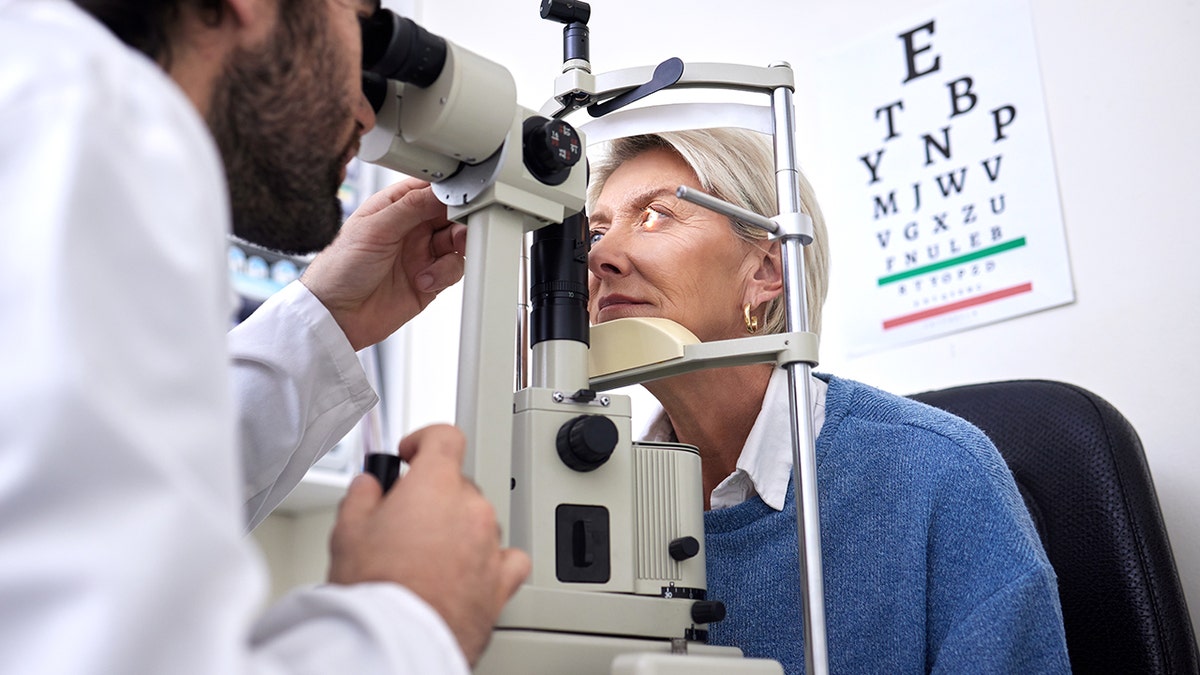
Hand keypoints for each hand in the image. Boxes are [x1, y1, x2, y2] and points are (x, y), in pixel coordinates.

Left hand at [301, 179, 467, 350]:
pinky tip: (423, 280)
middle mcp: (411, 228)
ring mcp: (421, 254)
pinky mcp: (430, 279)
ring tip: (440, 258)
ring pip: (458, 242)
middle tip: (458, 228)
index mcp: (394, 208)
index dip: (448, 190)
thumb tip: (441, 190)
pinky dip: (445, 274)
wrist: (336, 316)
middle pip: (450, 214)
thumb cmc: (339, 269)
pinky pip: (453, 270)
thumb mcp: (374, 229)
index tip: (460, 196)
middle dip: (460, 220)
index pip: (430, 189)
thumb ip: (411, 207)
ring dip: (455, 248)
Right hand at [328, 425, 529, 664]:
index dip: (425, 441)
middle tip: (403, 522)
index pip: (445, 437)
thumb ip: (362, 494)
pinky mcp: (501, 583)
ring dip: (458, 529)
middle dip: (432, 497)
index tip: (412, 454)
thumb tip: (370, 485)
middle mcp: (472, 510)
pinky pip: (506, 559)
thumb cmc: (376, 590)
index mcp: (436, 486)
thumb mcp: (348, 530)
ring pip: (479, 521)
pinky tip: (468, 570)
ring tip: (425, 557)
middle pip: (458, 485)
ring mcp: (490, 546)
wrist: (397, 640)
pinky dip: (489, 560)